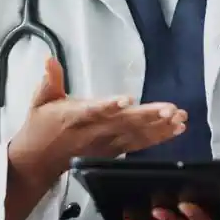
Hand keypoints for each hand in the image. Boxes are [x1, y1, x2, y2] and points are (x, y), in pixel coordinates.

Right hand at [6, 56, 187, 185]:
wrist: (39, 161)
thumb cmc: (41, 126)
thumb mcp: (40, 101)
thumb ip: (50, 80)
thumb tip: (49, 58)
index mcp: (75, 117)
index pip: (94, 111)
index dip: (110, 106)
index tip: (128, 100)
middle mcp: (94, 132)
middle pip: (124, 124)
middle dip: (149, 117)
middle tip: (171, 110)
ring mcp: (107, 143)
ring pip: (136, 135)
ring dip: (160, 127)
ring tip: (180, 118)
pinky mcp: (115, 151)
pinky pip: (140, 144)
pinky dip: (159, 137)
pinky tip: (177, 129)